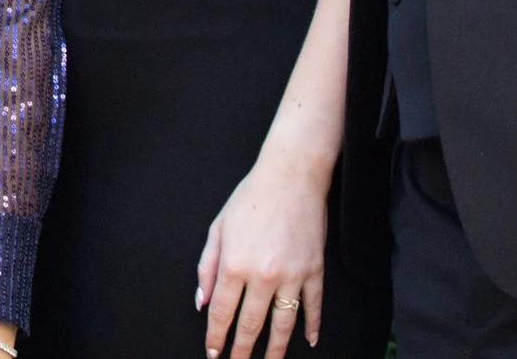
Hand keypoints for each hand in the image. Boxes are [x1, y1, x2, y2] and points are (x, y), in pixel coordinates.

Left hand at [196, 153, 327, 358]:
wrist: (291, 176)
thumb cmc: (250, 198)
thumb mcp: (218, 228)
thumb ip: (207, 268)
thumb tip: (202, 302)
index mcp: (234, 265)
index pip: (222, 312)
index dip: (216, 336)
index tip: (214, 353)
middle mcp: (263, 275)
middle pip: (251, 325)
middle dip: (242, 351)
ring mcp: (292, 275)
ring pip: (283, 323)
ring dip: (276, 349)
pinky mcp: (314, 271)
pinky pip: (314, 306)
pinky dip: (312, 326)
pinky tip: (309, 341)